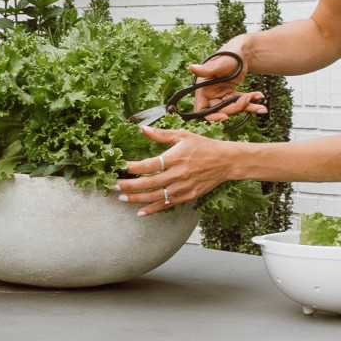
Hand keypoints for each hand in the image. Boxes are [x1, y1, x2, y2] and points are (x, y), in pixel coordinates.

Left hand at [117, 126, 236, 213]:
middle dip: (130, 186)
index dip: (135, 168)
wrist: (225, 161)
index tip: (123, 168)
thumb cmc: (203, 146)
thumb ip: (161, 135)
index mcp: (176, 157)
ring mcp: (183, 187)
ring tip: (122, 198)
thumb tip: (143, 129)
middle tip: (115, 186)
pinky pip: (167, 204)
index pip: (150, 165)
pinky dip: (153, 209)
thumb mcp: (183, 135)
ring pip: (156, 196)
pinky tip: (140, 212)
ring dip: (137, 199)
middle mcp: (179, 174)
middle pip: (150, 183)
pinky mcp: (188, 196)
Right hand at [185, 49, 264, 122]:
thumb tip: (192, 68)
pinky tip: (259, 98)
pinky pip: (240, 103)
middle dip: (236, 107)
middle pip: (221, 110)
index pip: (202, 109)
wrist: (243, 52)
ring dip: (247, 107)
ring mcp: (221, 95)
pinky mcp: (231, 95)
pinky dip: (251, 102)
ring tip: (260, 105)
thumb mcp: (219, 63)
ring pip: (233, 108)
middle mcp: (210, 94)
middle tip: (247, 98)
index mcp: (203, 88)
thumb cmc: (228, 55)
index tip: (225, 117)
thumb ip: (206, 69)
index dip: (212, 116)